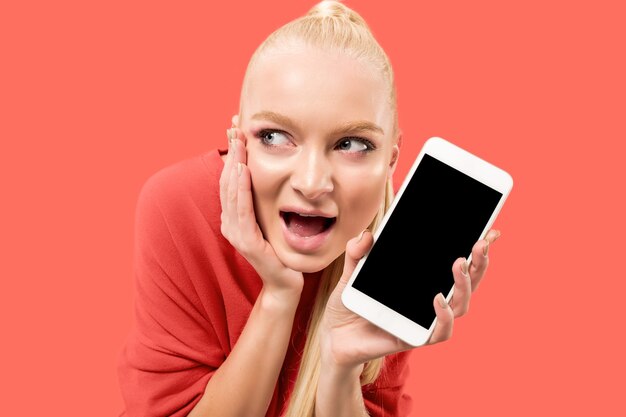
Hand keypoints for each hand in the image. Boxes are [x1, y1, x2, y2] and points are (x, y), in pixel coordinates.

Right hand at [219, 127, 303, 296]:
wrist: (285, 281)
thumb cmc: (279, 248)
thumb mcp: (270, 218)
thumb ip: (263, 200)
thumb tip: (266, 174)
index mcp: (234, 216)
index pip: (230, 179)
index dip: (232, 154)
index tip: (235, 129)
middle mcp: (230, 222)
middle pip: (227, 181)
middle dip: (231, 152)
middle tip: (235, 127)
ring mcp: (236, 232)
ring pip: (232, 192)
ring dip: (234, 165)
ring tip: (238, 143)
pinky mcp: (247, 242)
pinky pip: (242, 211)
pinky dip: (241, 190)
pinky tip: (243, 171)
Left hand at [320, 229, 500, 368]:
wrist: (332, 336)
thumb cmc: (348, 305)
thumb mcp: (350, 273)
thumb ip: (357, 253)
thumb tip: (368, 235)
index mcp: (421, 280)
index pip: (457, 264)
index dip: (476, 251)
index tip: (490, 232)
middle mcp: (429, 300)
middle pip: (467, 283)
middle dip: (479, 263)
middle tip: (481, 243)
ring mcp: (424, 319)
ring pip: (460, 305)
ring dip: (464, 285)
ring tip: (459, 263)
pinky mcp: (415, 338)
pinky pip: (440, 331)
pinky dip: (444, 316)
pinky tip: (438, 299)